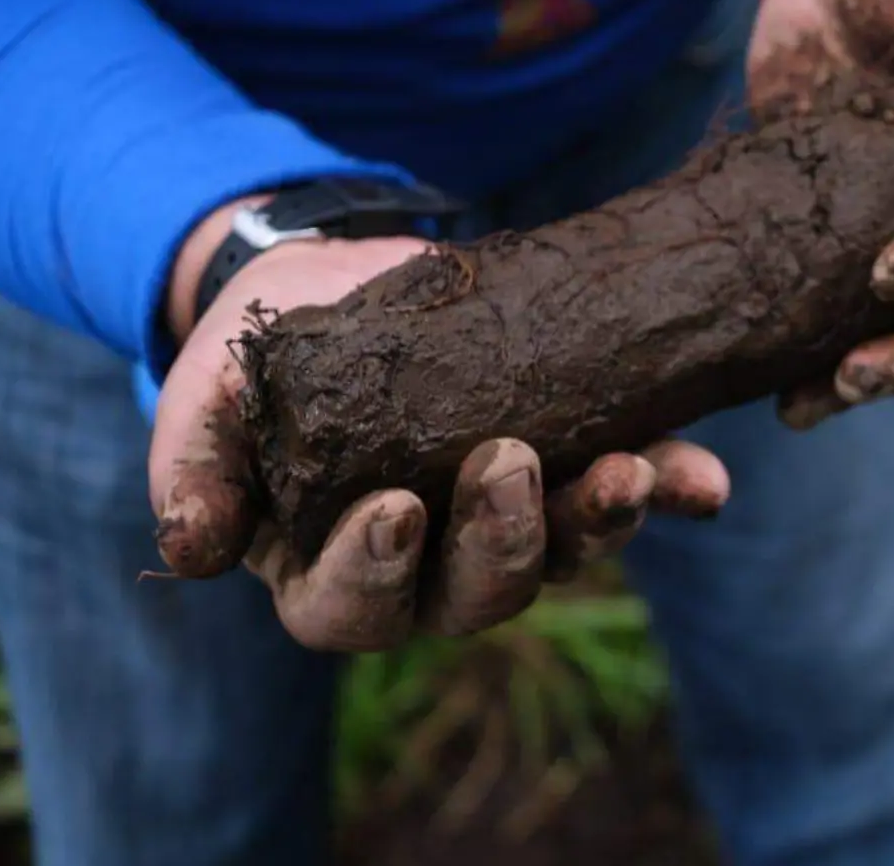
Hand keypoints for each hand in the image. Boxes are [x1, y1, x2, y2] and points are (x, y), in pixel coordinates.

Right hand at [147, 196, 729, 651]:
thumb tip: (190, 549)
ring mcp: (510, 524)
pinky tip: (703, 477)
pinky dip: (672, 487)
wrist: (333, 285)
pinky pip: (630, 493)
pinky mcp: (572, 465)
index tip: (394, 506)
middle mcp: (430, 570)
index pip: (350, 608)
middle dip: (503, 542)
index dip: (372, 572)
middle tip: (512, 465)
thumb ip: (196, 472)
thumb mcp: (205, 406)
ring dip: (602, 520)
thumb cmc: (257, 362)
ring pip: (561, 552)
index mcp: (331, 573)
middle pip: (474, 597)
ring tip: (630, 470)